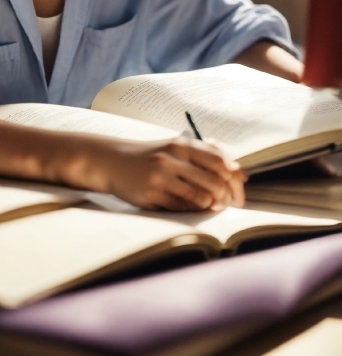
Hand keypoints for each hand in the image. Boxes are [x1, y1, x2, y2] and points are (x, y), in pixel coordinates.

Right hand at [107, 136, 245, 210]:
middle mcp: (172, 158)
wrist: (114, 161)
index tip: (238, 195)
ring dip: (209, 206)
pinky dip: (190, 211)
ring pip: (200, 198)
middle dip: (225, 198)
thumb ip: (207, 156)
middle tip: (224, 205)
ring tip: (208, 207)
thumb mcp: (177, 149)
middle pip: (214, 182)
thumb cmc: (153, 157)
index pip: (220, 162)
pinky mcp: (150, 194)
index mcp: (182, 144)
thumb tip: (240, 174)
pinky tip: (187, 208)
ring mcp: (160, 176)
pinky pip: (181, 208)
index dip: (234, 181)